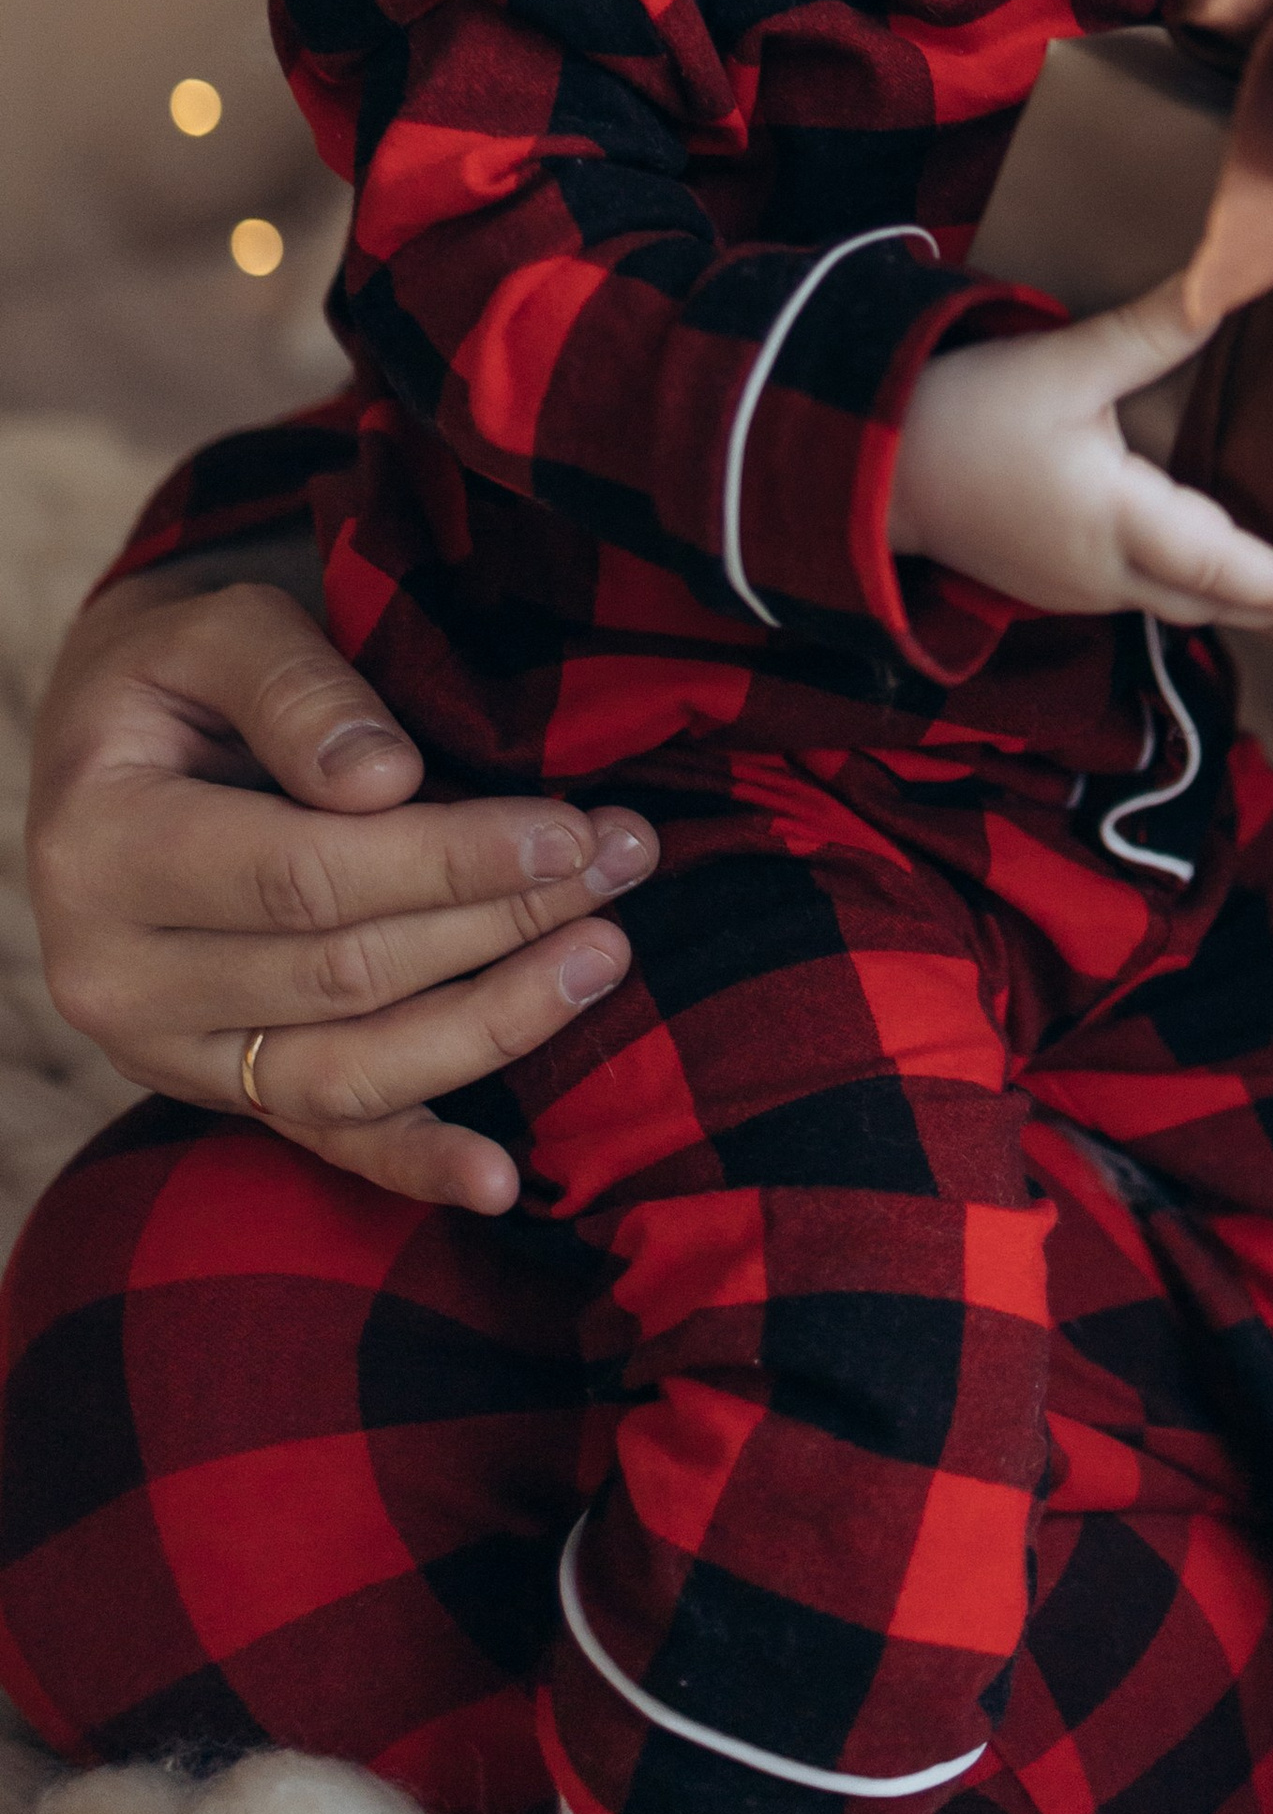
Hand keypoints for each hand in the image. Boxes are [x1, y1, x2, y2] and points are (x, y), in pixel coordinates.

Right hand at [29, 571, 658, 1212]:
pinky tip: (502, 1182)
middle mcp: (119, 978)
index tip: (571, 828)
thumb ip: (293, 690)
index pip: (305, 877)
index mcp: (105, 852)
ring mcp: (166, 1052)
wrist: (113, 751)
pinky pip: (322, 1139)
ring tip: (606, 956)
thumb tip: (383, 780)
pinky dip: (413, 1163)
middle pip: (345, 974)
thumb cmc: (180, 676)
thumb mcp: (214, 632)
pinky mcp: (221, 1088)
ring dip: (494, 1023)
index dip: (449, 862)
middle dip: (501, 922)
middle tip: (625, 860)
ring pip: (348, 1071)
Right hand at [888, 282, 1272, 628]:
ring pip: (1173, 600)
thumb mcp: (1060, 365)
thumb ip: (1151, 331)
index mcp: (1110, 522)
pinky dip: (1184, 583)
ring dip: (1227, 593)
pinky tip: (1207, 558)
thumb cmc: (958, 414)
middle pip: (1206, 597)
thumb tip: (1225, 284)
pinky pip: (1138, 594)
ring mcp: (1076, 589)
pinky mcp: (1054, 585)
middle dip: (1269, 601)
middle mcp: (1101, 572)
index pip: (1215, 566)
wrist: (868, 467)